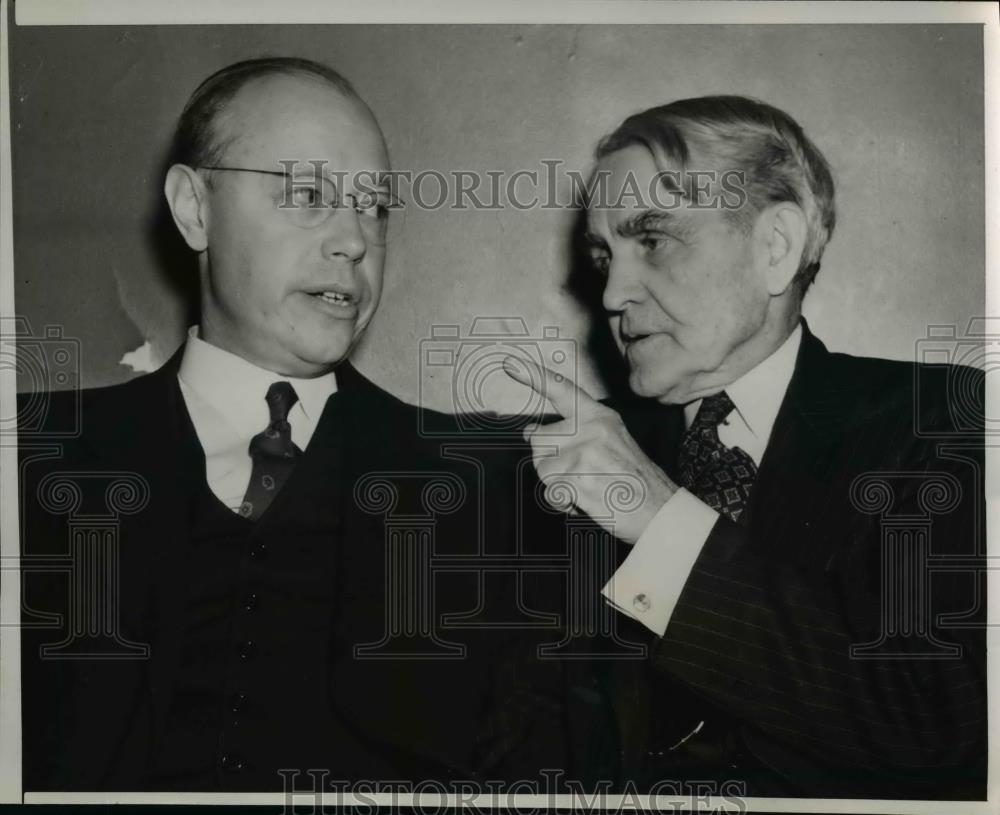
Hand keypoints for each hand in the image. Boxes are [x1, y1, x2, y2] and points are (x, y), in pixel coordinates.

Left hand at [503, 355, 677, 543]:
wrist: (660, 512)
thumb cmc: (633, 482)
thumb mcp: (612, 442)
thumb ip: (573, 433)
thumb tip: (529, 432)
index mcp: (600, 417)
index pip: (562, 390)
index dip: (533, 375)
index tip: (509, 362)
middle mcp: (592, 429)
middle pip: (538, 440)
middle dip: (549, 462)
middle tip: (582, 474)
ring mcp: (585, 452)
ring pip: (542, 468)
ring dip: (558, 484)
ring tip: (589, 488)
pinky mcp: (579, 478)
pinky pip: (551, 492)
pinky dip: (564, 502)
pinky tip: (588, 501)